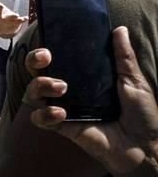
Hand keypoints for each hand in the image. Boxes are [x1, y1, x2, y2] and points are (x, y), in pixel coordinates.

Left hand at [0, 4, 25, 38]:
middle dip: (13, 15)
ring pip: (17, 17)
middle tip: (16, 15)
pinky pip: (22, 20)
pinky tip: (26, 18)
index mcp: (0, 16)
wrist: (2, 26)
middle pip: (10, 15)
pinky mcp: (18, 22)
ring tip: (23, 18)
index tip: (0, 6)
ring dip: (20, 18)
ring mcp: (13, 19)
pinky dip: (24, 19)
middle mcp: (7, 17)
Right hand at [25, 26, 157, 175]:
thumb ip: (123, 56)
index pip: (58, 60)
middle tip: (46, 59)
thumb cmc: (142, 115)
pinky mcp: (62, 127)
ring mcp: (63, 109)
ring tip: (61, 87)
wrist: (143, 146)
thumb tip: (118, 29)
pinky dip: (44, 113)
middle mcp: (69, 91)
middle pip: (38, 73)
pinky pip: (39, 118)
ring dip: (41, 85)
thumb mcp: (134, 81)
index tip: (49, 46)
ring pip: (33, 94)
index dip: (46, 51)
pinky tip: (61, 113)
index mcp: (84, 78)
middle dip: (34, 63)